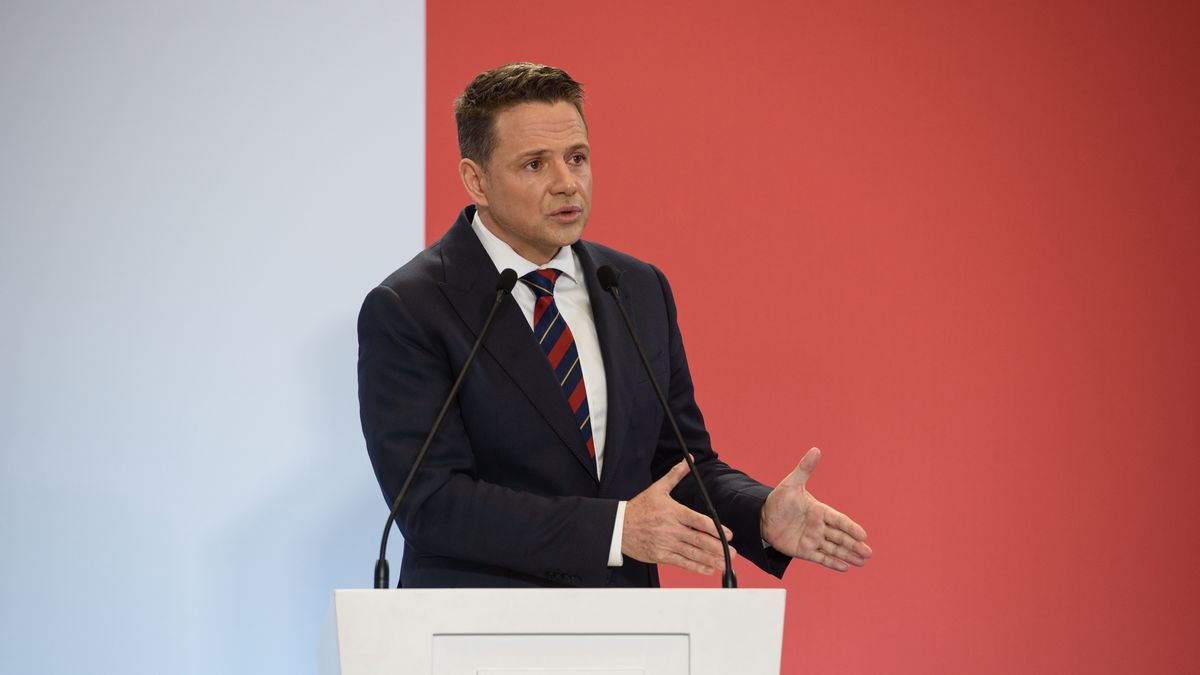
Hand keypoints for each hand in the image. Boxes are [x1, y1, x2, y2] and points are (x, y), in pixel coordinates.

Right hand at [622, 460, 736, 575]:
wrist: (618, 527)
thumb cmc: (639, 508)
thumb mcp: (657, 488)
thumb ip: (676, 474)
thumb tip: (689, 459)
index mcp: (673, 511)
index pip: (698, 521)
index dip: (715, 529)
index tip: (728, 534)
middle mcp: (671, 529)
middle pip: (699, 540)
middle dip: (718, 548)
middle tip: (733, 553)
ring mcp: (666, 543)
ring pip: (693, 554)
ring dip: (711, 560)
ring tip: (725, 563)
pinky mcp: (661, 555)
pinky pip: (682, 562)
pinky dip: (696, 567)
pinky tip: (708, 569)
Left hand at [761, 447, 871, 571]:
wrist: (761, 517)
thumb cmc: (778, 499)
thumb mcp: (791, 483)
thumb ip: (805, 469)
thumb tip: (816, 450)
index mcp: (819, 511)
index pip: (838, 520)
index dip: (851, 527)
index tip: (863, 534)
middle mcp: (818, 527)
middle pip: (840, 537)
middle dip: (854, 545)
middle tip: (868, 552)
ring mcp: (812, 539)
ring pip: (833, 549)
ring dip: (848, 555)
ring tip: (862, 561)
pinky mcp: (803, 550)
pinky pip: (820, 558)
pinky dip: (832, 563)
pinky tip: (845, 567)